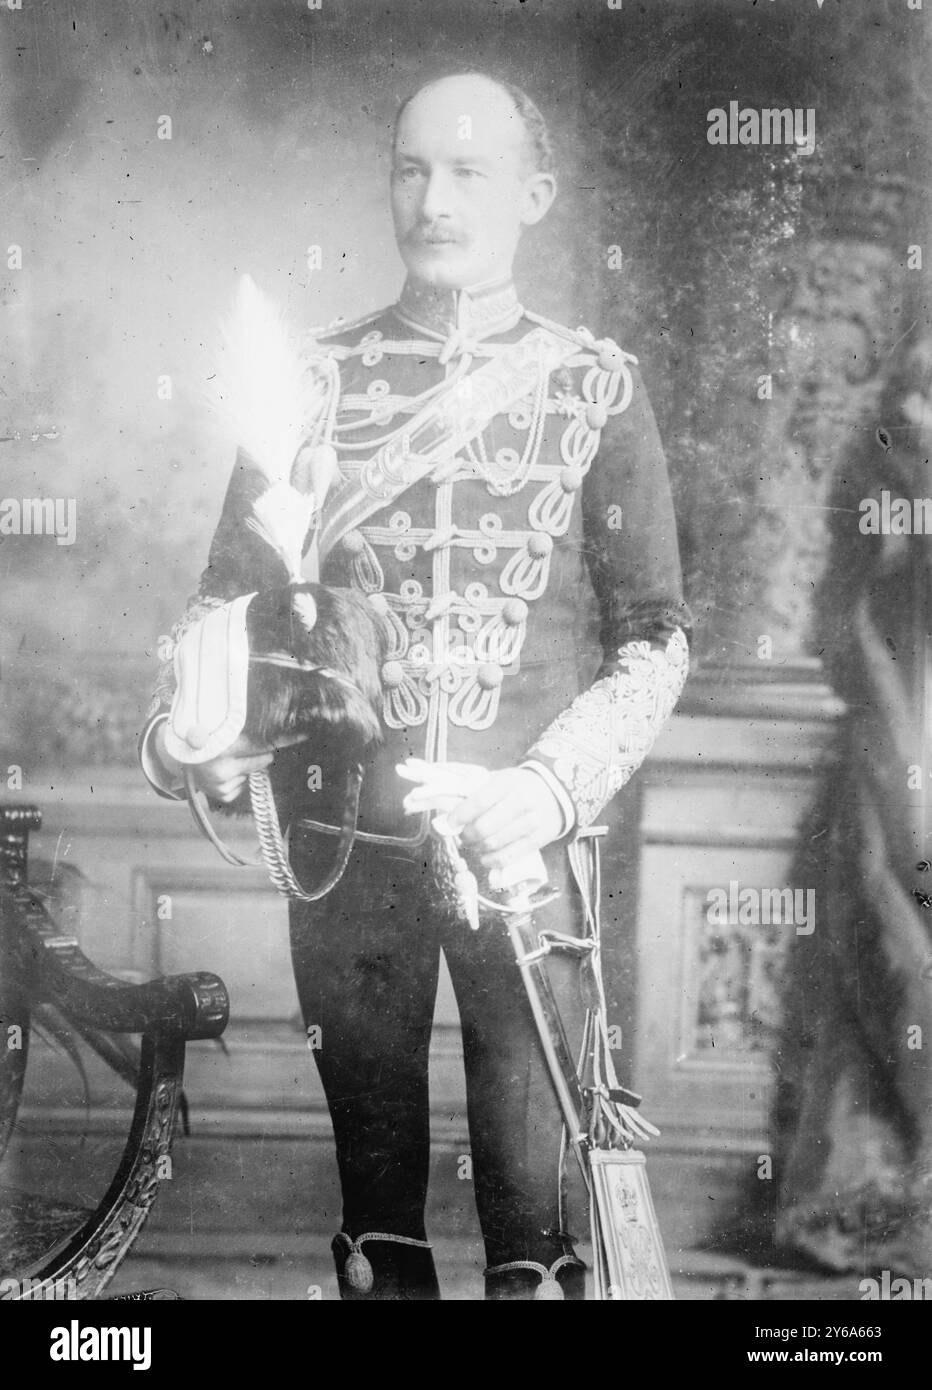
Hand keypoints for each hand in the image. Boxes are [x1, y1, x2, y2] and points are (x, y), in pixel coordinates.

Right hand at [154, 726, 300, 803]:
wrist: (181, 755)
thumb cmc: (206, 736)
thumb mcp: (222, 726)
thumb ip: (245, 724)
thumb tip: (277, 717)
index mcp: (222, 746)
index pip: (263, 742)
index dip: (285, 737)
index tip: (306, 734)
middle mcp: (221, 767)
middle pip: (263, 758)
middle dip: (262, 752)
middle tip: (245, 746)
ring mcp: (222, 784)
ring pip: (254, 771)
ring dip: (247, 765)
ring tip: (228, 759)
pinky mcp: (223, 795)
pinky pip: (244, 784)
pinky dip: (239, 778)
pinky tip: (225, 771)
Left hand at [404, 765, 562, 873]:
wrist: (557, 792)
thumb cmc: (520, 786)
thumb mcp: (500, 779)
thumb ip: (477, 791)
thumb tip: (447, 808)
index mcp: (507, 783)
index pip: (477, 802)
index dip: (459, 815)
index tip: (450, 822)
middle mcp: (521, 802)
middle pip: (483, 828)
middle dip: (466, 835)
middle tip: (462, 836)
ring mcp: (531, 823)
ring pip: (493, 844)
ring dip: (477, 848)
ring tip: (474, 844)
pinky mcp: (538, 840)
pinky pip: (507, 857)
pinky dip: (490, 860)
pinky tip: (484, 856)